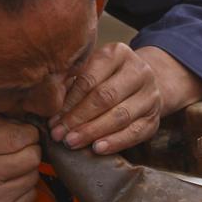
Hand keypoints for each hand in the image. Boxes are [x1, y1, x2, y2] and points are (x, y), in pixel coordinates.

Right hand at [0, 113, 40, 201]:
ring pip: (33, 177)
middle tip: (21, 150)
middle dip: (30, 150)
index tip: (25, 134)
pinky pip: (29, 197)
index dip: (29, 133)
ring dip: (26, 171)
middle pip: (31, 157)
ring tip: (10, 169)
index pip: (17, 136)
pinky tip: (7, 186)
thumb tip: (22, 122)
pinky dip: (23, 189)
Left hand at [49, 44, 201, 153]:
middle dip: (79, 118)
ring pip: (120, 116)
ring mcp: (150, 95)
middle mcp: (139, 71)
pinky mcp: (155, 118)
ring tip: (72, 142)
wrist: (144, 86)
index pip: (90, 78)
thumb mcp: (92, 70)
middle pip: (106, 97)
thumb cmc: (107, 78)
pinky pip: (135, 133)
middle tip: (59, 134)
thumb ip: (72, 83)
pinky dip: (115, 142)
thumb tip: (47, 105)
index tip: (52, 119)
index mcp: (118, 53)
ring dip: (93, 131)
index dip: (69, 101)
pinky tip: (97, 148)